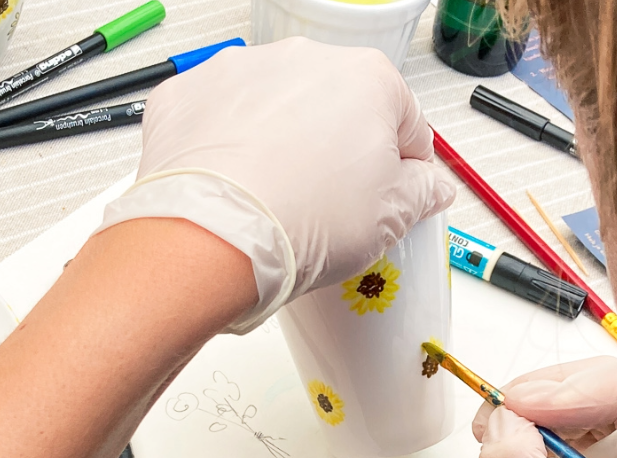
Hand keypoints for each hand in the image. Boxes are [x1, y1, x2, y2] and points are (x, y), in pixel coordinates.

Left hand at [96, 37, 454, 332]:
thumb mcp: (391, 218)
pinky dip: (222, 145)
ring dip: (276, 142)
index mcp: (367, 78)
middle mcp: (303, 60)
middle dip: (334, 149)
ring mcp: (239, 71)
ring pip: (272, 106)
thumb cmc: (300, 223)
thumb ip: (423, 192)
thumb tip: (428, 188)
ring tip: (271, 198)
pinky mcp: (187, 94)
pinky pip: (215, 116)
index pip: (403, 119)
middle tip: (325, 203)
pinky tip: (229, 186)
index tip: (388, 194)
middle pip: (334, 105)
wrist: (212, 239)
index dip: (401, 165)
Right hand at [472, 357, 616, 457]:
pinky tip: (512, 448)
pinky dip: (536, 430)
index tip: (518, 407)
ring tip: (496, 432)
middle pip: (609, 386)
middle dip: (549, 392)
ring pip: (587, 402)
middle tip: (498, 414)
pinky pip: (573, 429)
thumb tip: (498, 416)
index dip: (573, 386)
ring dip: (537, 408)